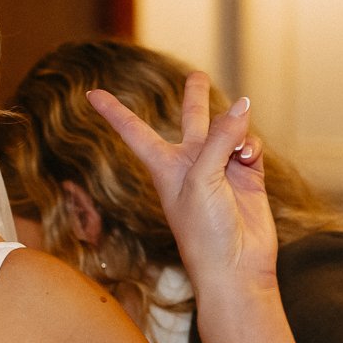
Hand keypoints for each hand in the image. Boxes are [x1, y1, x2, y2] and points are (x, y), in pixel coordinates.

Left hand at [87, 72, 275, 293]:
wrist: (236, 267)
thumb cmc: (204, 231)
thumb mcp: (202, 178)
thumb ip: (220, 138)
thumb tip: (242, 106)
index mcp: (164, 166)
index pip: (133, 130)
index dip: (113, 111)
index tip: (91, 94)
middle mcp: (191, 165)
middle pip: (191, 121)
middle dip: (196, 98)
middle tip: (196, 75)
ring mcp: (221, 170)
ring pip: (228, 131)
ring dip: (235, 127)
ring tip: (240, 140)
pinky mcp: (247, 178)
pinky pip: (250, 147)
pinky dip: (251, 146)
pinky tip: (249, 155)